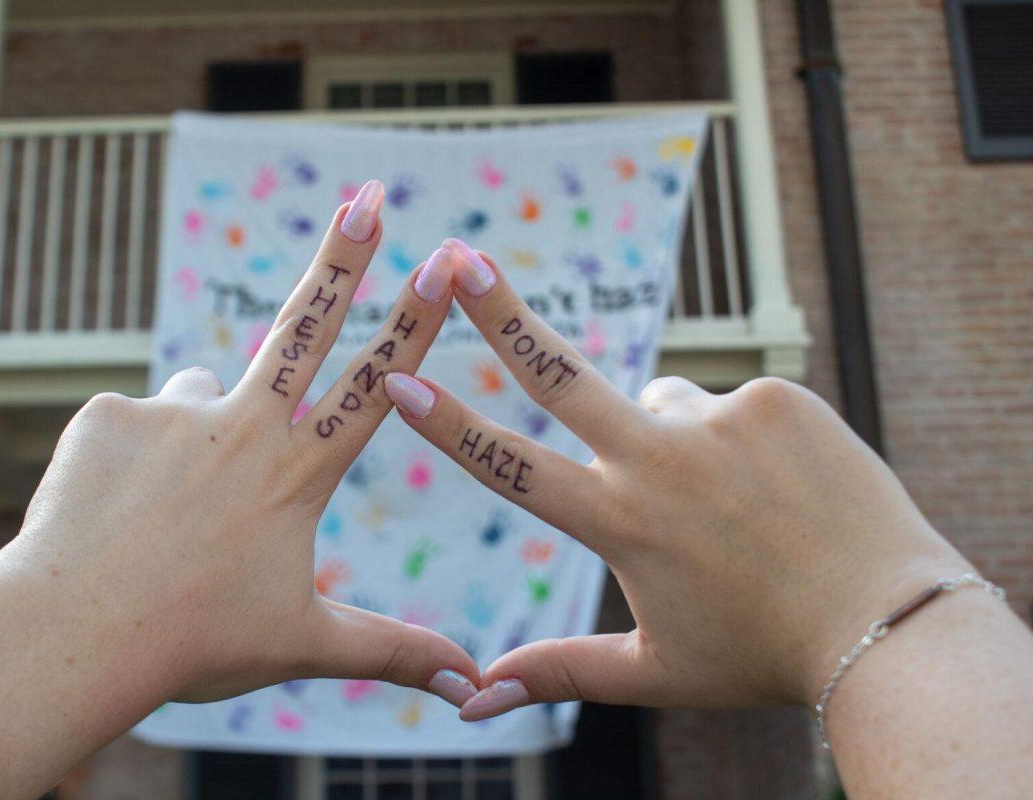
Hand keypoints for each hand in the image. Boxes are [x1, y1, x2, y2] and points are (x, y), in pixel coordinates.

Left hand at [12, 186, 479, 707]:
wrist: (73, 637)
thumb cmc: (194, 641)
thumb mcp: (305, 642)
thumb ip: (394, 653)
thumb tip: (473, 688)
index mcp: (295, 473)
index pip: (374, 385)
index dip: (416, 322)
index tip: (446, 264)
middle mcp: (241, 427)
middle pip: (303, 324)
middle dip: (346, 254)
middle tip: (371, 195)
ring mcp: (171, 414)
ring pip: (201, 397)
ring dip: (201, 431)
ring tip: (170, 510)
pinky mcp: (107, 415)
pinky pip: (131, 424)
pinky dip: (131, 460)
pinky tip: (113, 513)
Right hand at [384, 240, 970, 719]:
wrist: (889, 624)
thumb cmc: (763, 654)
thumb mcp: (654, 669)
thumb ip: (557, 672)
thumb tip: (467, 706)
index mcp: (622, 522)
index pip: (513, 466)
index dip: (448, 426)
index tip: (397, 378)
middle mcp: (661, 460)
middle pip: (561, 372)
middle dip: (499, 312)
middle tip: (456, 256)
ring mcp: (721, 420)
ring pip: (663, 404)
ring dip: (671, 438)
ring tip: (730, 503)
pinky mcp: (774, 397)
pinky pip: (730, 405)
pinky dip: (737, 437)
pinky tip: (777, 484)